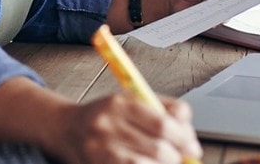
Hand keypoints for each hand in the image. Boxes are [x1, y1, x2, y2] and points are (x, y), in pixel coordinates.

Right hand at [51, 92, 201, 163]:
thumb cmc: (106, 116)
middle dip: (177, 157)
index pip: (163, 124)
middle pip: (159, 150)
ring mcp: (100, 151)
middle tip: (180, 158)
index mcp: (120, 103)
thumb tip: (191, 138)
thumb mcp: (132, 101)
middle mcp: (107, 126)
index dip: (185, 139)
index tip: (193, 147)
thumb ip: (165, 110)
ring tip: (164, 162)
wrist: (67, 129)